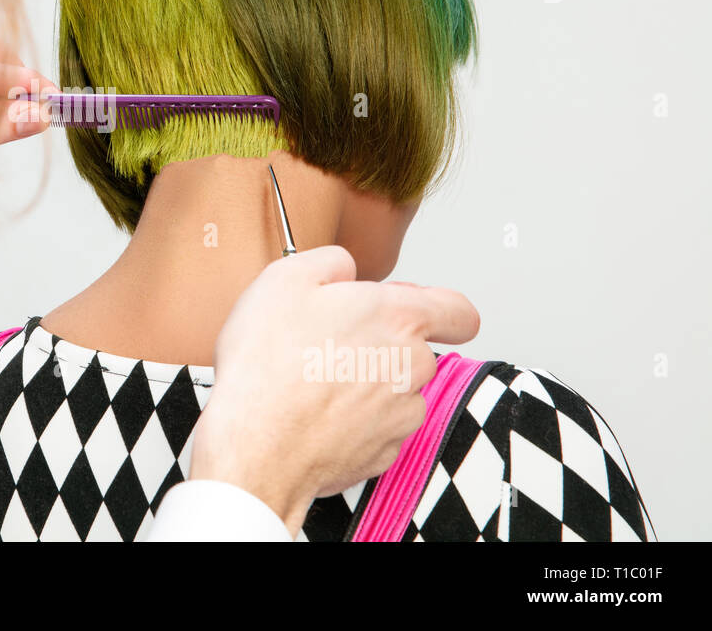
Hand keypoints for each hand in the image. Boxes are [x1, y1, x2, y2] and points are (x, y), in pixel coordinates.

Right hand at [189, 246, 479, 536]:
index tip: (407, 308)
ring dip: (366, 382)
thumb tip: (344, 270)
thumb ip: (331, 261)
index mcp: (400, 318)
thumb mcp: (286, 278)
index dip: (435, 306)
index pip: (458, 311)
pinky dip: (352, 418)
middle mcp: (413, 367)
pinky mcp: (383, 452)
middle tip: (328, 339)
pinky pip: (376, 426)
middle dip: (380, 342)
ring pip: (396, 389)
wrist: (256, 444)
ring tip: (313, 379)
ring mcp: (401, 415)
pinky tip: (313, 411)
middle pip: (416, 348)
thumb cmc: (268, 366)